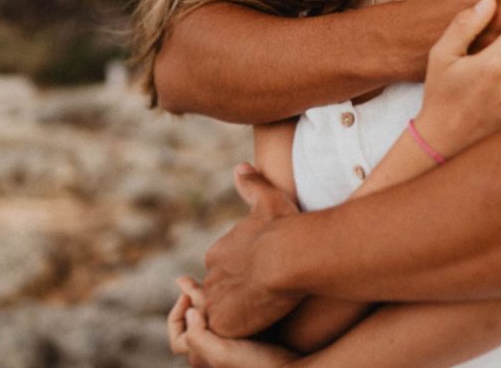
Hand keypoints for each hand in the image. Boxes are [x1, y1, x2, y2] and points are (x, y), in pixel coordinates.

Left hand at [169, 277, 297, 367]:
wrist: (293, 367)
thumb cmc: (255, 363)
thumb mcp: (220, 353)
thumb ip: (197, 335)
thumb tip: (189, 312)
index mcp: (203, 359)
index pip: (177, 339)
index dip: (176, 315)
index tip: (187, 297)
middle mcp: (216, 354)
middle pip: (195, 325)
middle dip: (191, 299)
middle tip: (189, 278)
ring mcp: (234, 346)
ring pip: (214, 318)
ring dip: (208, 297)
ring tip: (208, 278)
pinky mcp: (252, 338)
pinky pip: (232, 317)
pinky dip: (227, 302)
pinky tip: (235, 288)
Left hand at [202, 164, 301, 338]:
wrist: (287, 257)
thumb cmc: (282, 228)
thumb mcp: (268, 200)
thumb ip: (253, 185)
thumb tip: (240, 167)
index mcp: (220, 253)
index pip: (224, 268)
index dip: (241, 272)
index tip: (259, 273)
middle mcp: (213, 277)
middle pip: (220, 292)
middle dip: (236, 295)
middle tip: (258, 297)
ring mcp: (216, 302)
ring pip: (221, 313)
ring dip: (236, 313)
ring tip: (258, 312)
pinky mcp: (222, 324)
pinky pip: (225, 332)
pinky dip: (238, 329)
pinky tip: (258, 324)